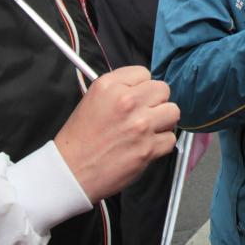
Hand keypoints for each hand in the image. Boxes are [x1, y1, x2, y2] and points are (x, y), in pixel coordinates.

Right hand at [55, 66, 179, 202]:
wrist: (72, 171)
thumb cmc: (80, 140)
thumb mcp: (92, 99)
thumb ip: (119, 88)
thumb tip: (143, 87)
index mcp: (110, 86)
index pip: (144, 72)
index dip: (141, 86)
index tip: (136, 97)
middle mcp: (127, 102)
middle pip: (162, 89)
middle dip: (155, 102)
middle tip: (144, 113)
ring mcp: (140, 125)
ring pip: (173, 111)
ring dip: (163, 121)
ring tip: (148, 129)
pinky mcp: (149, 148)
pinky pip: (171, 139)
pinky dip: (161, 144)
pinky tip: (146, 146)